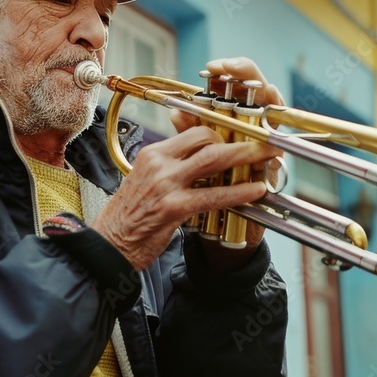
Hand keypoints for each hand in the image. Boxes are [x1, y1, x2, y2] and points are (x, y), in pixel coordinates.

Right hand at [91, 126, 279, 270]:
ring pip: (213, 160)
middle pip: (207, 138)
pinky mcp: (173, 208)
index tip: (244, 134)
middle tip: (265, 140)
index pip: (193, 130)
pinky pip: (213, 196)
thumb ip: (172, 166)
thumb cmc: (128, 217)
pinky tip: (255, 191)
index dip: (223, 131)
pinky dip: (238, 192)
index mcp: (153, 153)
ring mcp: (165, 184)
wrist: (107, 245)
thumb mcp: (145, 180)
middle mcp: (159, 163)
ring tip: (268, 156)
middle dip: (241, 137)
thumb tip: (197, 156)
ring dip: (246, 156)